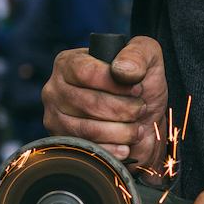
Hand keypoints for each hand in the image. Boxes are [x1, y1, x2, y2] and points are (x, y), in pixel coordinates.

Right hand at [42, 36, 167, 177]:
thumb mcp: (147, 57)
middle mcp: (55, 89)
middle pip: (88, 103)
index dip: (115, 84)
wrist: (145, 121)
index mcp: (69, 62)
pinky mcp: (64, 142)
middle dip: (123, 109)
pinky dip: (112, 149)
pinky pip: (87, 150)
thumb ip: (137, 54)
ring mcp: (55, 117)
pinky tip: (126, 145)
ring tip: (136, 128)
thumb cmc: (142, 85)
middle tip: (140, 109)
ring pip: (87, 129)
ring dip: (121, 131)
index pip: (85, 73)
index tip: (137, 89)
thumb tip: (121, 70)